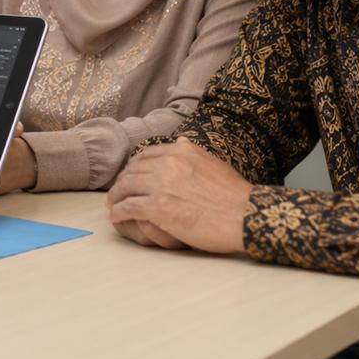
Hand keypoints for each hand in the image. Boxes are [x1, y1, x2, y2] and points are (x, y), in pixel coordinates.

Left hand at [106, 138, 250, 253]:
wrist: (246, 216)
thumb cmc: (234, 195)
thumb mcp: (213, 163)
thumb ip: (192, 153)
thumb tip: (181, 141)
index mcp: (181, 151)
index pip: (146, 155)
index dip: (134, 167)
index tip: (130, 176)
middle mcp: (168, 163)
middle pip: (133, 170)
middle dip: (122, 182)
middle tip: (117, 193)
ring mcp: (161, 185)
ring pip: (126, 187)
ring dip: (116, 197)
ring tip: (112, 205)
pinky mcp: (158, 207)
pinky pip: (128, 207)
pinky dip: (118, 212)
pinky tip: (116, 216)